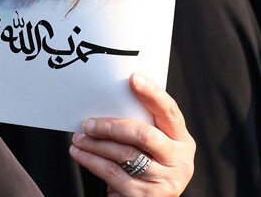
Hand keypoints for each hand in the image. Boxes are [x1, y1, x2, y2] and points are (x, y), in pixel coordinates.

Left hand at [70, 73, 194, 196]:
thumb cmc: (144, 168)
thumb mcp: (151, 148)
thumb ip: (140, 127)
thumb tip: (106, 103)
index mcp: (182, 140)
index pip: (169, 111)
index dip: (152, 93)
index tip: (133, 78)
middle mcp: (179, 161)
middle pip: (143, 134)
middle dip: (111, 126)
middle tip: (88, 123)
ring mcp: (166, 181)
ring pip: (125, 154)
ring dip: (96, 144)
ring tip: (78, 138)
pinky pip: (113, 174)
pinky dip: (92, 161)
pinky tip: (79, 154)